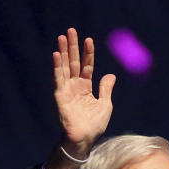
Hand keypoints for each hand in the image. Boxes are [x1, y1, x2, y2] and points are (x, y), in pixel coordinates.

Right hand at [52, 28, 115, 157]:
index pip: (87, 66)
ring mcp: (67, 90)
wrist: (84, 138)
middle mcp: (75, 86)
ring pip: (65, 67)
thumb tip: (111, 74)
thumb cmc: (94, 125)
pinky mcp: (61, 96)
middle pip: (74, 62)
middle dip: (73, 47)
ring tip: (62, 37)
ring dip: (63, 52)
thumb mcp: (105, 104)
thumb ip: (106, 89)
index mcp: (86, 87)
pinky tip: (57, 55)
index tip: (88, 40)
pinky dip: (58, 67)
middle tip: (71, 30)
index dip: (88, 53)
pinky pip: (59, 79)